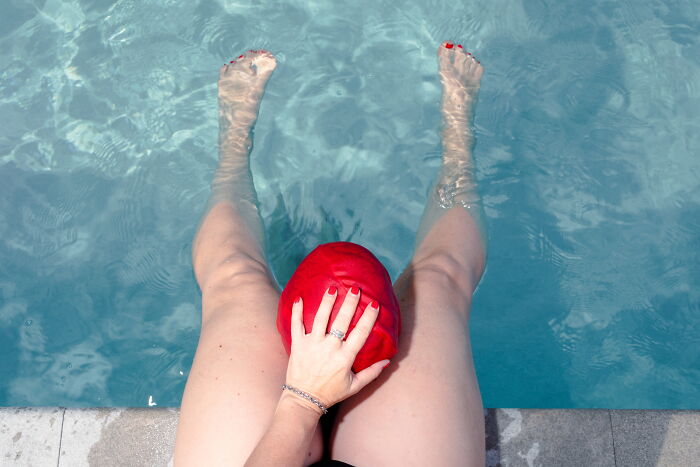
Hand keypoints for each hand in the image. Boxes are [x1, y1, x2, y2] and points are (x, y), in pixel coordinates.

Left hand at [284, 286, 389, 412]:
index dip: (368, 317)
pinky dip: (296, 311)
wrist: (303, 400)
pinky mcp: (297, 345)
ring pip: (320, 318)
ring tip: (332, 288)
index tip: (374, 304)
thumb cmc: (330, 393)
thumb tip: (388, 361)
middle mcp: (329, 348)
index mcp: (345, 357)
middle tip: (355, 289)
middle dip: (349, 303)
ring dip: (327, 302)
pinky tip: (299, 298)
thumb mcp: (354, 386)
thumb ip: (371, 373)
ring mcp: (312, 344)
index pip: (360, 333)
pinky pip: (296, 325)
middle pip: (341, 320)